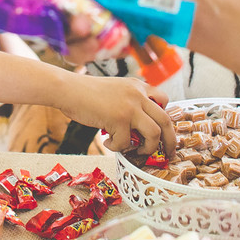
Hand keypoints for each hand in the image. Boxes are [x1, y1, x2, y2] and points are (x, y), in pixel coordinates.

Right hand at [0, 0, 111, 65]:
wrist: (182, 6)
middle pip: (42, 11)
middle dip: (44, 18)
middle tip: (72, 20)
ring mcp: (84, 24)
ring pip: (58, 36)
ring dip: (68, 37)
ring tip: (90, 30)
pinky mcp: (97, 45)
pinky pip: (80, 53)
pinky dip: (86, 52)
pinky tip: (102, 46)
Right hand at [59, 72, 175, 156]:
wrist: (69, 89)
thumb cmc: (86, 93)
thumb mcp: (116, 89)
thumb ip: (129, 100)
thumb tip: (138, 126)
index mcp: (138, 86)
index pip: (164, 100)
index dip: (165, 117)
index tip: (162, 131)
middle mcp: (138, 95)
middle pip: (165, 120)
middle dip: (170, 141)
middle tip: (168, 153)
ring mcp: (130, 107)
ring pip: (154, 133)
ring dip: (148, 148)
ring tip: (137, 151)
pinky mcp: (119, 119)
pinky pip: (126, 142)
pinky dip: (118, 147)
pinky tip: (107, 142)